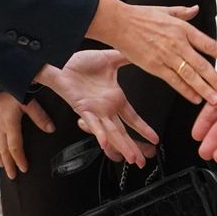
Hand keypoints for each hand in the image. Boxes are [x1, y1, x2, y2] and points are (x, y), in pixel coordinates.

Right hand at [0, 91, 55, 178]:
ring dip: (0, 157)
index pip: (15, 147)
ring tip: (4, 167)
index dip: (19, 159)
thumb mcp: (27, 100)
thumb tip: (50, 130)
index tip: (24, 169)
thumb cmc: (10, 86)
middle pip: (4, 149)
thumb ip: (39, 116)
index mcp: (9, 123)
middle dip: (9, 164)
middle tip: (13, 176)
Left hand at [39, 49, 159, 166]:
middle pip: (122, 132)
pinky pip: (92, 123)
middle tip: (142, 161)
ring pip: (110, 132)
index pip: (133, 118)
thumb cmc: (81, 63)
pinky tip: (105, 142)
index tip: (154, 140)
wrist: (62, 60)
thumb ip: (127, 58)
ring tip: (130, 157)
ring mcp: (95, 110)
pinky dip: (99, 133)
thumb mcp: (110, 60)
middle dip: (133, 147)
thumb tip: (143, 53)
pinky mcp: (83, 108)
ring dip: (121, 145)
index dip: (144, 129)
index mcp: (114, 99)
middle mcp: (106, 108)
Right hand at [85, 0, 216, 105]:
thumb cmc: (141, 16)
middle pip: (202, 64)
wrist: (119, 23)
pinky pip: (173, 81)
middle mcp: (178, 43)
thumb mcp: (166, 10)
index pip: (209, 44)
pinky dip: (185, 90)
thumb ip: (183, 12)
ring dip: (204, 89)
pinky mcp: (154, 66)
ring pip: (190, 76)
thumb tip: (196, 9)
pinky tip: (195, 99)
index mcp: (183, 29)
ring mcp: (166, 56)